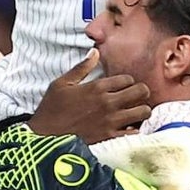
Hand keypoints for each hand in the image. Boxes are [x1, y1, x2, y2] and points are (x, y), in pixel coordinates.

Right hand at [29, 50, 150, 142]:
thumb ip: (81, 67)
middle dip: (141, 92)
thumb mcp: (62, 84)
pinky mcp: (110, 138)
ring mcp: (111, 121)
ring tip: (134, 112)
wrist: (45, 137)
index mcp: (97, 87)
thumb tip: (95, 52)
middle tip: (135, 97)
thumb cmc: (51, 109)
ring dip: (141, 111)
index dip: (128, 82)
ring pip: (143, 112)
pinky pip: (134, 132)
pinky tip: (127, 128)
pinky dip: (134, 129)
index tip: (123, 87)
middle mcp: (108, 102)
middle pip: (141, 92)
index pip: (128, 79)